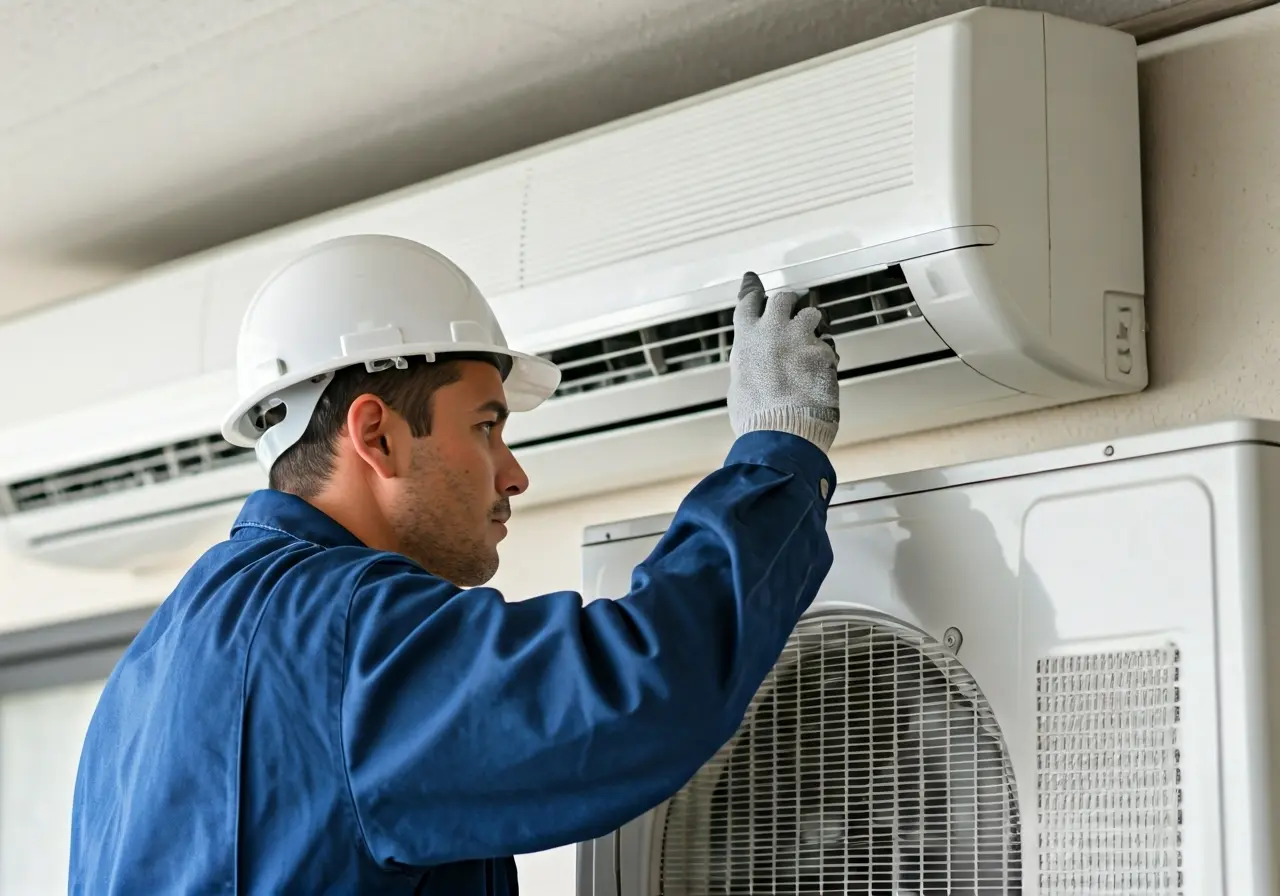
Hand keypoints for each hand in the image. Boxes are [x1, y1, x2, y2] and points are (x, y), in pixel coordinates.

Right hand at [727, 272, 839, 452]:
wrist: (781, 431)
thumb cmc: (756, 417)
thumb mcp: (741, 385)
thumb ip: (750, 364)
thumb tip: (756, 365)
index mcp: (746, 339)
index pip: (748, 303)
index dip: (751, 290)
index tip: (752, 279)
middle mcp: (772, 331)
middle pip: (784, 299)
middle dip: (790, 301)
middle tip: (796, 305)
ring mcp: (800, 338)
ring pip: (812, 314)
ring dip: (814, 323)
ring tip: (815, 337)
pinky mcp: (823, 352)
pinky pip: (828, 346)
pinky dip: (827, 355)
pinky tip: (825, 371)